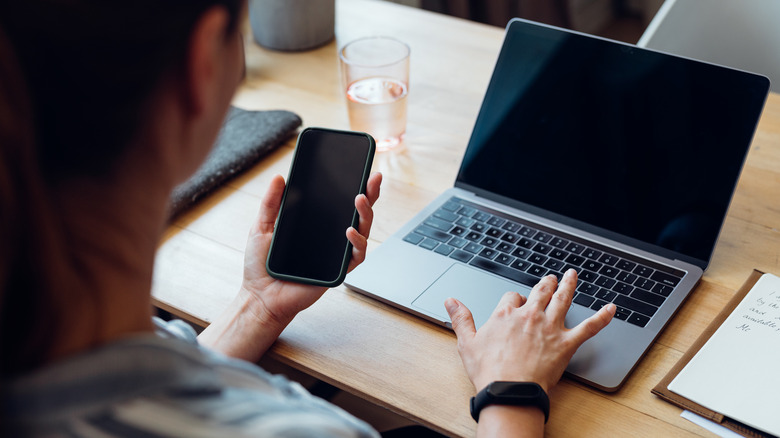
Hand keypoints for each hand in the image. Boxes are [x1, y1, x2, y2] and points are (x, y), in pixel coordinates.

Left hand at [240, 172, 381, 323]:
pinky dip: (356, 242)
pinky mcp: (338, 271)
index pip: (340, 202)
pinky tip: (349, 231)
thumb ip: (271, 203)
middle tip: (372, 179)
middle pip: (358, 213)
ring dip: (365, 214)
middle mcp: (331, 237)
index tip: (362, 170)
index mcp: (317, 224)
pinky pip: (356, 256)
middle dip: (370, 194)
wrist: (261, 296)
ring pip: (362, 231)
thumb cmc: (262, 265)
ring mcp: (337, 254)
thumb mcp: (262, 226)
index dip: (355, 187)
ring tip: (359, 199)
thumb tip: (279, 177)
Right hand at [445, 269, 614, 393]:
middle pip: (540, 292)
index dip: (515, 299)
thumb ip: (461, 319)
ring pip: (563, 300)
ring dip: (569, 286)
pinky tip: (612, 308)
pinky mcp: (566, 344)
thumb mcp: (467, 342)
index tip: (517, 303)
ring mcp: (550, 328)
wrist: (509, 391)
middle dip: (546, 284)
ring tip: (573, 275)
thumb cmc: (489, 371)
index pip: (512, 296)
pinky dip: (602, 317)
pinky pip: (589, 327)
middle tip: (550, 278)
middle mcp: (530, 316)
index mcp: (506, 314)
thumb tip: (451, 301)